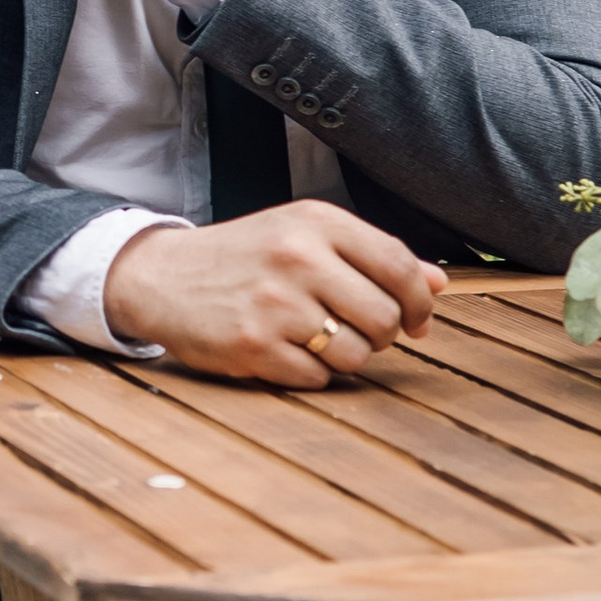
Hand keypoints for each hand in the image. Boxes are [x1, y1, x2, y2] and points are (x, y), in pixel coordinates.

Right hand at [102, 201, 444, 382]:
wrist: (163, 277)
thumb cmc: (246, 257)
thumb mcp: (306, 237)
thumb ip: (373, 257)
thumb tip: (438, 284)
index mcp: (317, 222)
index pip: (399, 267)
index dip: (420, 302)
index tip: (418, 319)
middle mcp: (297, 257)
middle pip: (384, 317)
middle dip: (381, 334)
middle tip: (357, 330)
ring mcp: (274, 303)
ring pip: (356, 353)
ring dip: (345, 356)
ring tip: (316, 338)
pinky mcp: (252, 345)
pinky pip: (317, 377)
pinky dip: (310, 372)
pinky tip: (285, 350)